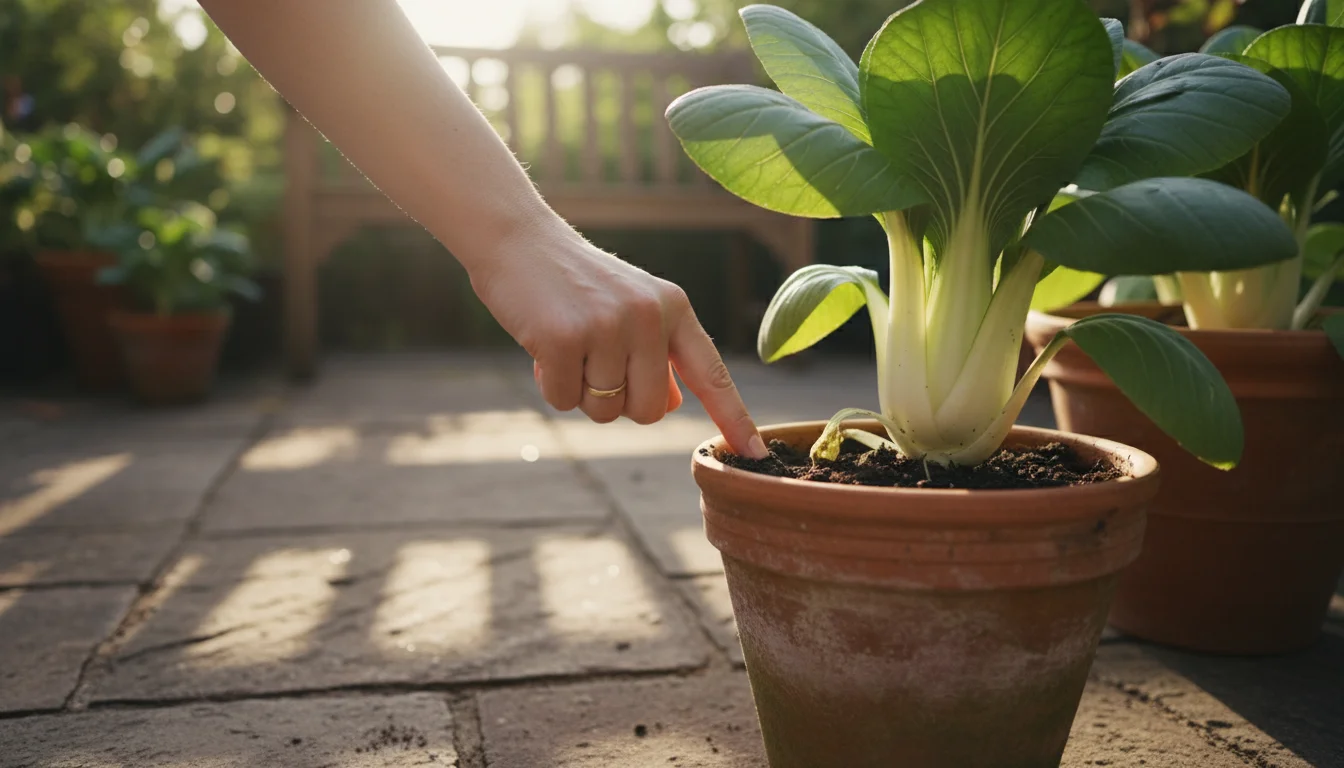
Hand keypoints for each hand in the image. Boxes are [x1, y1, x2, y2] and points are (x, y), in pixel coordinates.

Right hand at [470, 223, 767, 457]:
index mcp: (674, 307)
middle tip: (593, 361)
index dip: (734, 418)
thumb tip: (672, 404)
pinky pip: (564, 400)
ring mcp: (608, 325)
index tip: (756, 454)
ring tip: (568, 345)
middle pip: (649, 411)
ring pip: (604, 410)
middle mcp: (649, 315)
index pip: (711, 373)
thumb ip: (656, 355)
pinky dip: (549, 384)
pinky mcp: (564, 338)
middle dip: (618, 403)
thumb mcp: (630, 308)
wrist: (518, 239)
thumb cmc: (575, 283)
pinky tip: (543, 345)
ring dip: (580, 391)